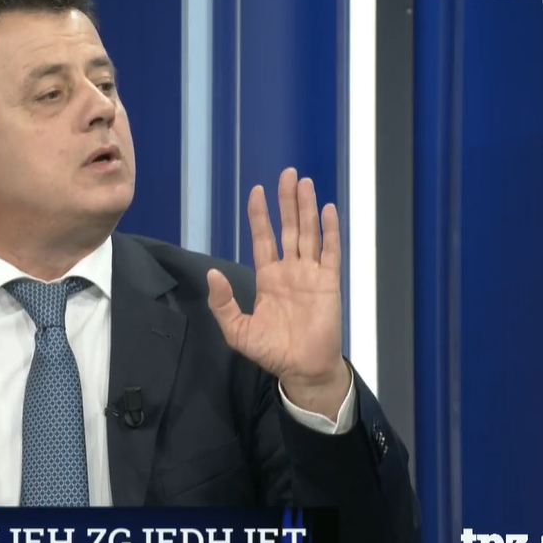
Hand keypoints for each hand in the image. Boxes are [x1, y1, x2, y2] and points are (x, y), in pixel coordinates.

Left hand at [207, 168, 349, 417]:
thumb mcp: (238, 330)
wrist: (302, 369)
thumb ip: (223, 303)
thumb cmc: (271, 351)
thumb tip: (212, 274)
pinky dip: (330, 231)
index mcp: (268, 277)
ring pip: (308, 233)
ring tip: (305, 183)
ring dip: (307, 208)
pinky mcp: (329, 282)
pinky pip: (330, 252)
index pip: (263, 238)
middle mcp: (290, 270)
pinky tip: (328, 210)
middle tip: (288, 174)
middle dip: (287, 201)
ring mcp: (311, 274)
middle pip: (288, 227)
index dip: (260, 215)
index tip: (257, 191)